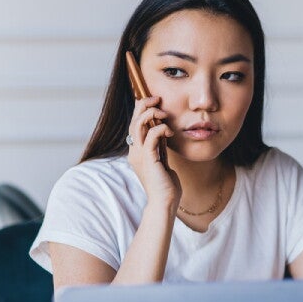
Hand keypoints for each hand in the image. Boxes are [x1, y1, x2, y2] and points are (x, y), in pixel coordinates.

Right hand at [127, 96, 180, 210]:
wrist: (165, 202)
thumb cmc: (166, 185)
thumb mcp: (162, 159)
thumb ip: (160, 145)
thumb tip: (162, 130)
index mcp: (137, 151)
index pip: (134, 123)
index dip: (141, 109)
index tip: (155, 102)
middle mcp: (135, 151)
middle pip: (133, 120)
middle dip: (144, 105)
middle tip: (157, 99)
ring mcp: (139, 155)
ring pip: (138, 125)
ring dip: (151, 114)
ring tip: (163, 112)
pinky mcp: (148, 159)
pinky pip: (151, 136)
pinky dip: (160, 128)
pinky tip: (169, 130)